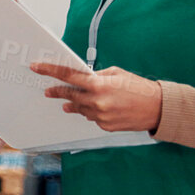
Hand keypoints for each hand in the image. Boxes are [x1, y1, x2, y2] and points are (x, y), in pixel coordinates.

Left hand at [30, 62, 162, 132]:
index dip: (50, 71)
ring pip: (80, 108)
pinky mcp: (104, 126)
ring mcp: (100, 116)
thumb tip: (82, 78)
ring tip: (73, 99)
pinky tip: (99, 107)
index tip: (37, 67)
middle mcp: (96, 101)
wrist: (157, 108)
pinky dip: (92, 111)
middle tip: (48, 91)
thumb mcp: (117, 73)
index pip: (67, 76)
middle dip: (58, 92)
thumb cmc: (139, 88)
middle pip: (69, 95)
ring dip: (76, 103)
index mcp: (98, 85)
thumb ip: (96, 76)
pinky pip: (91, 117)